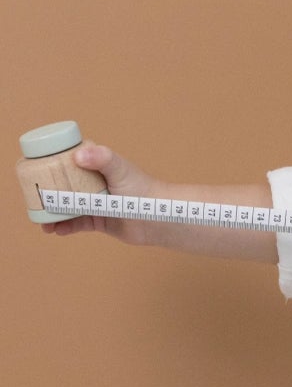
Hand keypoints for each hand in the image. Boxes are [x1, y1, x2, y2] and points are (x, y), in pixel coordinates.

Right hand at [40, 143, 168, 246]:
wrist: (160, 217)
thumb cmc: (142, 189)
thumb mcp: (120, 168)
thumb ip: (101, 158)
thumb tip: (78, 155)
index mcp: (95, 166)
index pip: (68, 163)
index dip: (53, 167)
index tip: (38, 172)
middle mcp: (93, 184)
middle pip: (65, 187)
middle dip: (50, 194)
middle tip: (36, 201)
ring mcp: (96, 203)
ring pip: (69, 208)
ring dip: (55, 214)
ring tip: (44, 222)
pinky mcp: (100, 221)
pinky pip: (78, 224)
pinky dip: (67, 227)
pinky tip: (57, 230)